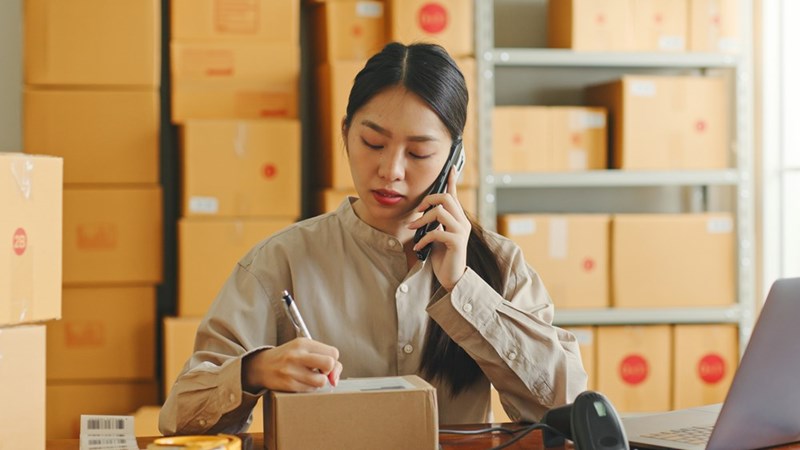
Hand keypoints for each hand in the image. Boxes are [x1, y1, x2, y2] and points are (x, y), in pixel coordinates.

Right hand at [242, 338, 342, 392]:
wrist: (262, 366)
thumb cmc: (288, 357)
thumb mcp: (303, 349)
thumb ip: (323, 357)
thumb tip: (335, 379)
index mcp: (303, 343)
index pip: (333, 352)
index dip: (333, 360)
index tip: (324, 364)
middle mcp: (298, 355)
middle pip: (329, 363)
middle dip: (329, 371)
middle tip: (321, 372)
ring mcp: (292, 370)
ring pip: (321, 381)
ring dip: (319, 382)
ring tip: (309, 378)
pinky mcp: (288, 384)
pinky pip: (310, 390)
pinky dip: (309, 388)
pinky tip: (300, 382)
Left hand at [409, 167, 470, 290]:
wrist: (451, 278)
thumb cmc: (442, 256)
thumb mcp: (436, 234)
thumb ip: (434, 222)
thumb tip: (423, 211)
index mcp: (457, 218)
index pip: (454, 195)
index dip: (452, 180)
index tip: (451, 167)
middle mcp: (462, 222)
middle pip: (445, 198)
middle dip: (428, 201)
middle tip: (417, 212)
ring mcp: (461, 232)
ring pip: (440, 212)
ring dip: (423, 220)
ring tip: (414, 230)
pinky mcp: (457, 243)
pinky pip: (437, 232)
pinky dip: (423, 239)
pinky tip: (419, 246)